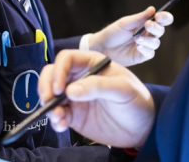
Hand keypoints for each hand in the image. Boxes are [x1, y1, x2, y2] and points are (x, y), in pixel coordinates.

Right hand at [38, 50, 154, 147]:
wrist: (142, 128)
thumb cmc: (137, 101)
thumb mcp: (123, 90)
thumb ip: (98, 87)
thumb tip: (70, 90)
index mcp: (92, 63)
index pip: (67, 58)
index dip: (58, 70)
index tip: (58, 88)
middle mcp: (79, 77)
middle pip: (52, 74)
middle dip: (45, 86)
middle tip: (48, 101)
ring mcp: (75, 97)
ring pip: (50, 95)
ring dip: (48, 105)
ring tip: (58, 118)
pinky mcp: (73, 115)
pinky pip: (57, 115)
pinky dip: (55, 120)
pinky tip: (61, 126)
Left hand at [88, 6, 173, 65]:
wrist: (102, 47)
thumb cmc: (113, 33)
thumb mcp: (125, 23)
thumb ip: (139, 18)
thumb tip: (153, 9)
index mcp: (145, 23)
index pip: (160, 20)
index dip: (164, 17)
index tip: (160, 16)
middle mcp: (147, 34)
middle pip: (160, 31)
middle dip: (156, 28)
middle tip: (147, 25)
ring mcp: (145, 45)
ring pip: (156, 43)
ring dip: (148, 40)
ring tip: (137, 39)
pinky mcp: (141, 56)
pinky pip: (150, 53)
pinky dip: (146, 49)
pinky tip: (138, 46)